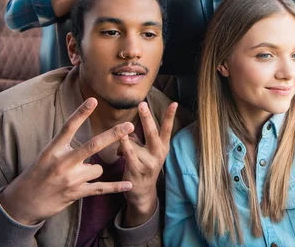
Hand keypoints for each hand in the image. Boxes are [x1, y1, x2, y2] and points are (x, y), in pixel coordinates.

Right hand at [0, 98, 134, 225]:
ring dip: (95, 170)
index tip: (93, 100)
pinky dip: (116, 187)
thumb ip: (66, 144)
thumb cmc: (39, 173)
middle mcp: (62, 163)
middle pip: (92, 145)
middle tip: (129, 125)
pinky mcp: (76, 193)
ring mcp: (70, 179)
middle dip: (113, 135)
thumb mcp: (47, 154)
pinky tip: (129, 185)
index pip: (68, 127)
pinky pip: (101, 188)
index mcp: (53, 149)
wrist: (25, 202)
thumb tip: (86, 134)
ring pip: (98, 168)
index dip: (81, 113)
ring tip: (79, 175)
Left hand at [119, 101, 176, 226]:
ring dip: (124, 140)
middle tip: (142, 104)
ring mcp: (148, 163)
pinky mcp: (137, 170)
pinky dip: (123, 145)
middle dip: (146, 117)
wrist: (143, 192)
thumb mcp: (148, 152)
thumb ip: (139, 139)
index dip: (170, 115)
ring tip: (122, 141)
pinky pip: (128, 153)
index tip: (174, 103)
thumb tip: (127, 131)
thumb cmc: (144, 166)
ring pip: (133, 142)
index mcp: (163, 147)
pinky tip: (120, 140)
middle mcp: (158, 154)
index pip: (168, 128)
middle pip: (152, 132)